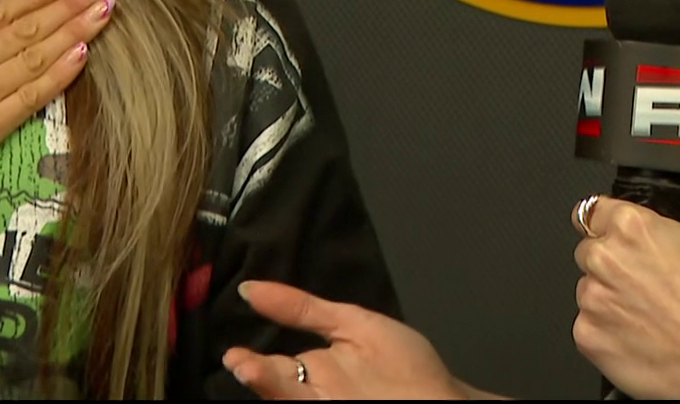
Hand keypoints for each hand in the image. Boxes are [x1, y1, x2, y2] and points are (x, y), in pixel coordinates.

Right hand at [222, 281, 471, 399]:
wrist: (446, 400)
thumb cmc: (404, 364)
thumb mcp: (355, 325)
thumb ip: (305, 308)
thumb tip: (250, 287)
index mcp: (313, 369)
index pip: (272, 367)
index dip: (252, 363)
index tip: (232, 353)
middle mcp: (315, 394)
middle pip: (279, 389)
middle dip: (260, 379)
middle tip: (241, 365)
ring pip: (292, 401)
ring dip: (274, 391)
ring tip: (255, 374)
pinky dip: (298, 401)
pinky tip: (293, 394)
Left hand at [572, 199, 679, 398]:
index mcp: (630, 226)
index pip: (594, 211)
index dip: (609, 225)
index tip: (616, 238)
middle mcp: (604, 258)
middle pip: (589, 251)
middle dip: (611, 263)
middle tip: (643, 283)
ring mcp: (591, 299)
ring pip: (588, 289)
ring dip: (608, 297)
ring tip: (647, 313)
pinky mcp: (586, 335)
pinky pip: (587, 324)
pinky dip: (606, 329)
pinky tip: (638, 334)